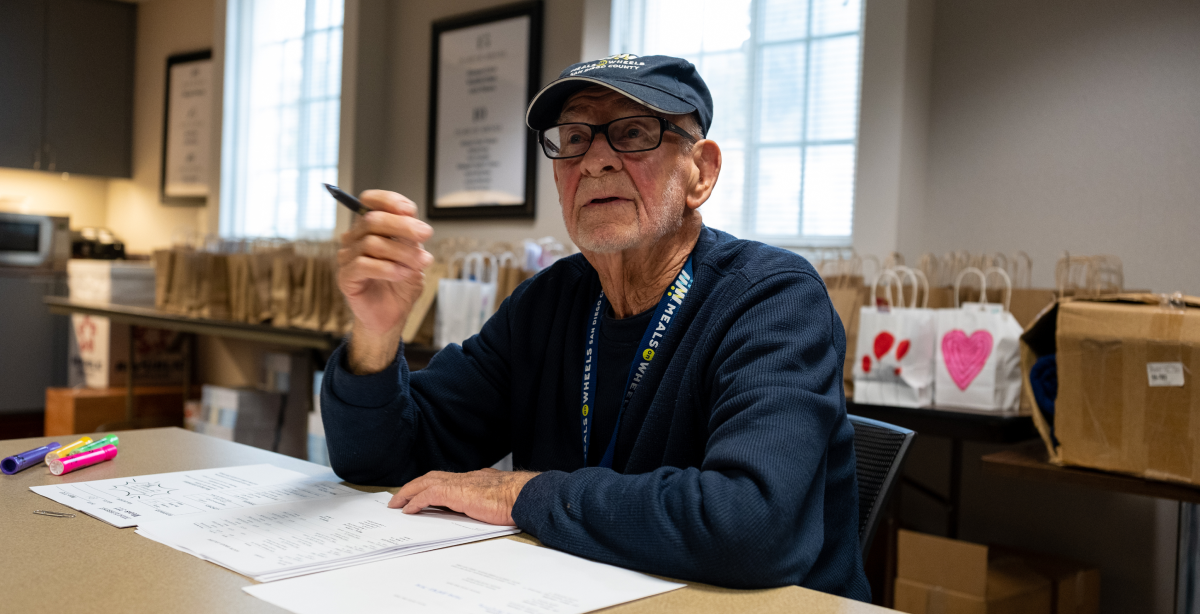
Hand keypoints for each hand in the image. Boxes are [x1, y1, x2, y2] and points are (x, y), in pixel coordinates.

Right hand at [337, 190, 433, 372]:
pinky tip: (402, 274)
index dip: (388, 200)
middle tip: (426, 234)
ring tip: (419, 263)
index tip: (409, 209)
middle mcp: (356, 239)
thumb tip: (415, 225)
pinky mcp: (345, 277)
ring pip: (371, 243)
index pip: (370, 202)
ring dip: (401, 251)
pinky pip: (363, 265)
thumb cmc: (400, 286)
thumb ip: (412, 240)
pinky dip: (387, 268)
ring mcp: (348, 258)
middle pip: (372, 220)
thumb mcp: (414, 258)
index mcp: (371, 229)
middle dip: (403, 225)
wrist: (392, 316)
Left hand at [390, 468, 538, 525]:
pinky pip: (429, 494)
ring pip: (426, 482)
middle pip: (432, 477)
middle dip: (414, 486)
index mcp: (476, 479)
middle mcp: (466, 478)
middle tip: (400, 498)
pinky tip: (409, 509)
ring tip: (398, 503)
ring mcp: (460, 483)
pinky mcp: (456, 492)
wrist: (524, 495)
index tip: (422, 495)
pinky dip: (416, 501)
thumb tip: (488, 508)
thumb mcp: (499, 501)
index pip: (447, 480)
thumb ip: (489, 501)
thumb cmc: (518, 500)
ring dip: (409, 492)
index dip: (432, 486)